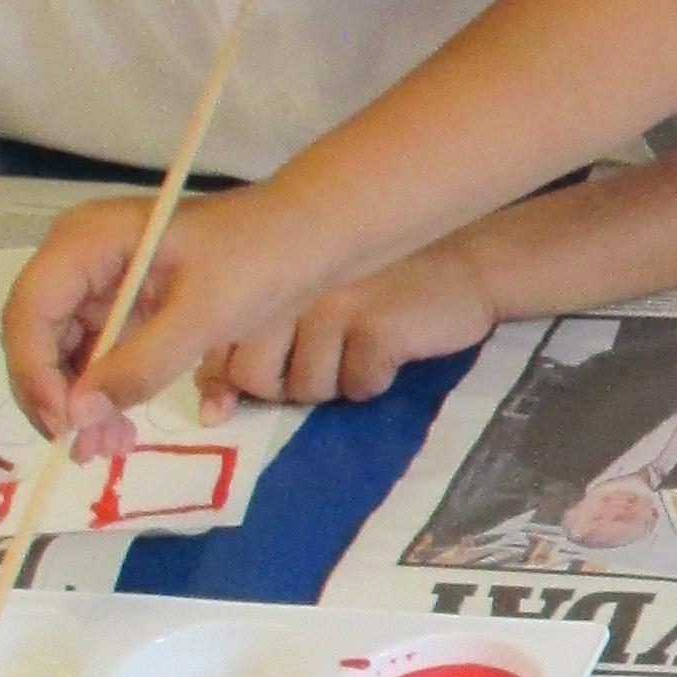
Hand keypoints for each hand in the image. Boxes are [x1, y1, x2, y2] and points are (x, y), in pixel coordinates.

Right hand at [2, 183, 313, 450]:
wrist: (315, 235)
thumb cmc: (261, 259)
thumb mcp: (202, 316)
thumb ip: (139, 365)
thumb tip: (76, 416)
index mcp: (89, 241)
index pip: (31, 310)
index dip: (34, 371)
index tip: (63, 424)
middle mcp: (84, 258)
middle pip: (39, 335)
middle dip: (56, 396)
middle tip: (84, 451)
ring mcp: (106, 282)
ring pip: (67, 352)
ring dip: (81, 404)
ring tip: (108, 450)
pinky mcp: (131, 305)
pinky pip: (100, 354)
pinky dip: (107, 392)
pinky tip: (121, 431)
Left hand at [193, 236, 502, 410]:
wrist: (464, 263)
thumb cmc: (373, 284)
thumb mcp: (304, 302)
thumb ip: (251, 343)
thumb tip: (212, 413)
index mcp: (262, 275)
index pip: (215, 344)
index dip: (223, 380)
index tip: (235, 396)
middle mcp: (287, 283)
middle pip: (254, 377)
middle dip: (285, 386)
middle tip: (324, 356)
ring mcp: (331, 303)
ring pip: (306, 388)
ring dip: (335, 381)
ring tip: (360, 342)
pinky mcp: (374, 326)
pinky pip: (357, 387)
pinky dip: (375, 380)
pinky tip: (391, 346)